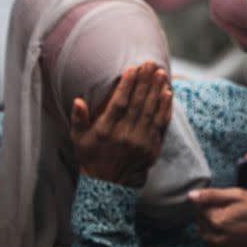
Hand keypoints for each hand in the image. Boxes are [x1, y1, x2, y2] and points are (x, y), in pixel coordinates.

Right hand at [70, 61, 171, 185]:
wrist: (108, 182)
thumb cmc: (91, 155)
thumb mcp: (78, 138)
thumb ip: (78, 119)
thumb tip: (78, 100)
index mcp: (106, 130)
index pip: (119, 103)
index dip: (127, 85)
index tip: (133, 69)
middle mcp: (125, 135)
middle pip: (138, 104)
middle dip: (145, 82)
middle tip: (151, 64)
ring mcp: (141, 141)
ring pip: (152, 111)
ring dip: (157, 91)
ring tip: (161, 73)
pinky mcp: (152, 146)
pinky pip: (161, 124)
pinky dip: (165, 108)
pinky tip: (168, 93)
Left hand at [189, 188, 246, 246]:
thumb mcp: (236, 194)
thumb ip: (212, 195)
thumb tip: (190, 196)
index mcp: (218, 220)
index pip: (200, 210)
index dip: (208, 204)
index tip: (219, 202)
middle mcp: (217, 238)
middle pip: (201, 224)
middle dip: (208, 216)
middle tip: (223, 211)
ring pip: (205, 237)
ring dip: (210, 229)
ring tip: (225, 222)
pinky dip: (216, 242)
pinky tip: (226, 234)